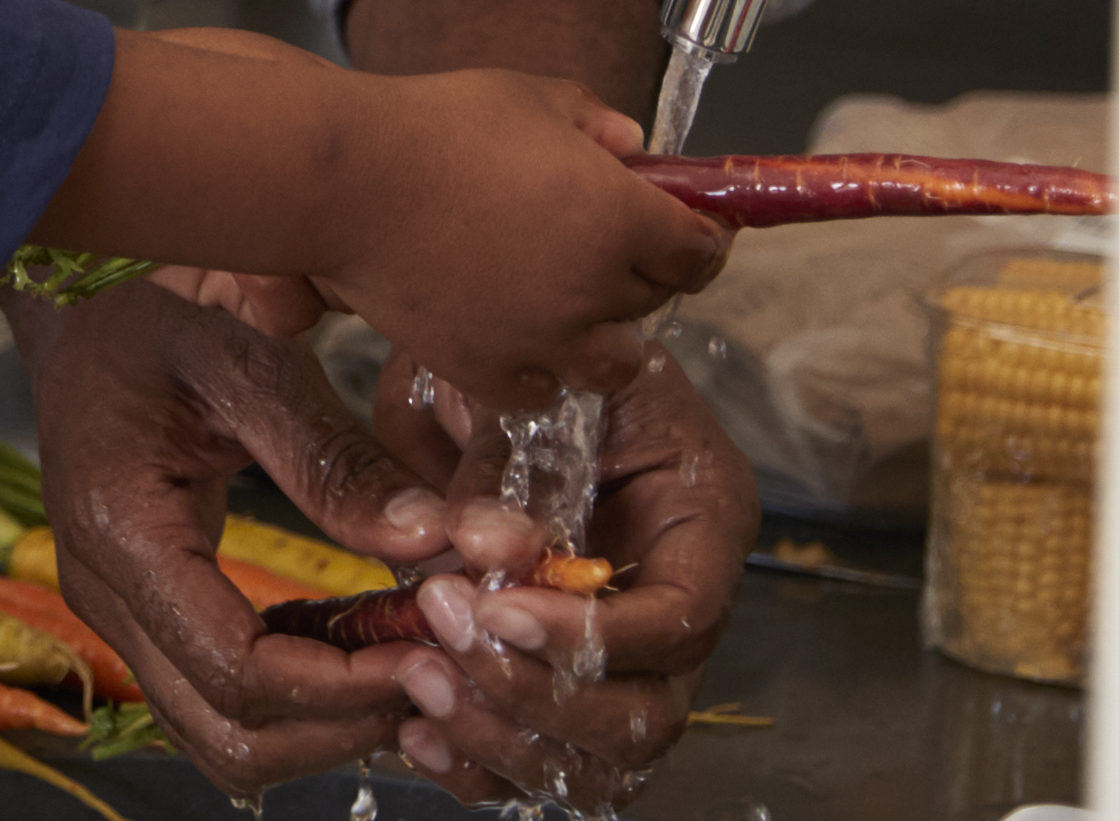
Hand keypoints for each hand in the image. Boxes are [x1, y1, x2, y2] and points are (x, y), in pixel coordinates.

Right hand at [15, 277, 449, 796]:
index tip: (434, 652)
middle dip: (345, 725)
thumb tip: (433, 538)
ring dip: (326, 727)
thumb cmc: (150, 320)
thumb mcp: (241, 359)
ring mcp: (118, 614)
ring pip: (224, 741)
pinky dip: (300, 705)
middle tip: (439, 675)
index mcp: (117, 529)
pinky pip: (220, 704)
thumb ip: (329, 455)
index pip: (237, 671)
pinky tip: (361, 652)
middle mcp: (104, 593)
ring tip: (409, 666)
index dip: (345, 685)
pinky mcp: (143, 618)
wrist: (74, 313)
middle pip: (230, 736)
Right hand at [319, 69, 729, 410]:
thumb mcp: (530, 95)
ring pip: (612, 359)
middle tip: (605, 244)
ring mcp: (542, 338)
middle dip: (640, 271)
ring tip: (571, 305)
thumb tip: (634, 146)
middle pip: (655, 300)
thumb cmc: (431, 125)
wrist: (343, 179)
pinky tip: (515, 333)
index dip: (699, 237)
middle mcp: (594, 287)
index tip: (687, 229)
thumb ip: (596, 120)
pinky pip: (540, 389)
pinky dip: (538, 368)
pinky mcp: (488, 370)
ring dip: (604, 334)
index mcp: (620, 217)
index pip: (701, 250)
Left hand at [362, 344, 756, 807]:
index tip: (496, 608)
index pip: (682, 616)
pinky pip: (543, 756)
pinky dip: (482, 760)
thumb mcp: (517, 383)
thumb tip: (484, 546)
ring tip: (419, 683)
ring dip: (505, 736)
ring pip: (601, 758)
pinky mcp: (565, 676)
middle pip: (649, 710)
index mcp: (700, 512)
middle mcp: (676, 597)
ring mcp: (627, 651)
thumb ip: (504, 468)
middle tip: (440, 631)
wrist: (492, 358)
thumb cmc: (522, 359)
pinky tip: (419, 732)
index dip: (592, 633)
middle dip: (540, 693)